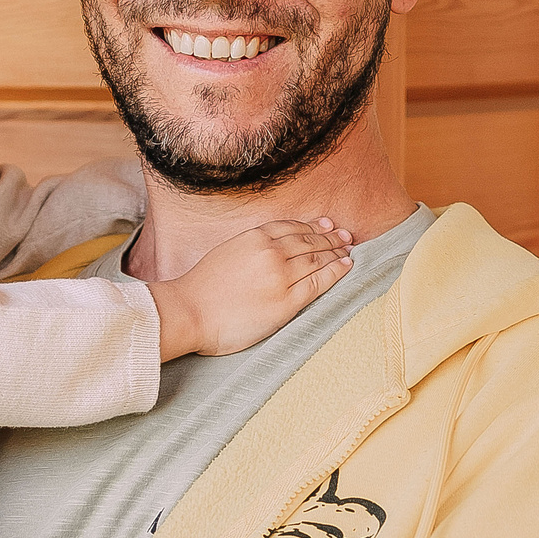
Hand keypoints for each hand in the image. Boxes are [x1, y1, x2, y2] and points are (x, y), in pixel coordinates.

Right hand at [151, 219, 354, 358]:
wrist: (189, 312)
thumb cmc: (200, 288)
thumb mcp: (226, 252)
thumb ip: (250, 247)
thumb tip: (270, 248)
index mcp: (254, 237)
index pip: (292, 227)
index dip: (312, 226)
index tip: (326, 226)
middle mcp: (270, 252)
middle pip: (309, 241)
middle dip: (331, 238)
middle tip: (347, 236)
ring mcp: (280, 276)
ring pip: (317, 259)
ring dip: (337, 252)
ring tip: (349, 250)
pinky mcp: (286, 302)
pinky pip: (319, 283)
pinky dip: (336, 272)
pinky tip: (346, 267)